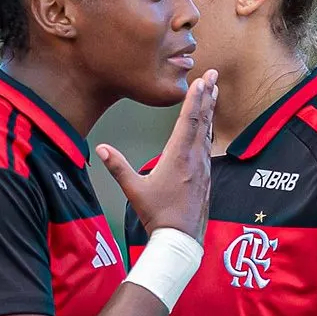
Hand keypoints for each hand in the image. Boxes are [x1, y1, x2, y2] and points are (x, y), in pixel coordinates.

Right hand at [99, 70, 216, 239]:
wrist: (180, 239)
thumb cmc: (158, 215)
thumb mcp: (134, 190)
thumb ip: (118, 167)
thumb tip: (101, 148)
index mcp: (178, 157)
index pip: (188, 120)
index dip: (195, 98)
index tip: (202, 80)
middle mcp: (194, 158)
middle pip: (203, 121)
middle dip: (208, 96)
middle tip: (214, 76)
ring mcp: (202, 168)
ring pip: (207, 132)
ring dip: (209, 111)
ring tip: (213, 94)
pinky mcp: (205, 177)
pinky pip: (207, 146)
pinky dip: (208, 130)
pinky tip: (207, 129)